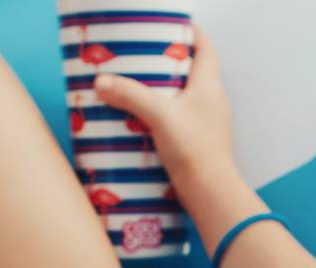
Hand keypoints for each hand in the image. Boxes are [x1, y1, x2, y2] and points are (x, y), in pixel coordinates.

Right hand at [90, 24, 233, 185]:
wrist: (210, 193)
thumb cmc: (194, 149)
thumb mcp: (159, 116)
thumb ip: (131, 96)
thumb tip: (101, 82)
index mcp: (209, 86)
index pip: (207, 49)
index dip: (193, 33)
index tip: (174, 25)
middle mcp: (213, 102)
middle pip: (195, 71)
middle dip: (172, 62)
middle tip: (147, 55)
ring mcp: (208, 124)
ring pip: (186, 97)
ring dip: (166, 90)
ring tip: (140, 86)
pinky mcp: (199, 143)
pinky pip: (181, 120)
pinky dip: (164, 114)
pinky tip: (145, 120)